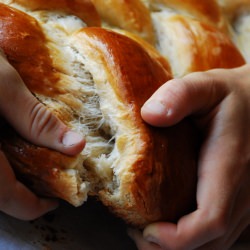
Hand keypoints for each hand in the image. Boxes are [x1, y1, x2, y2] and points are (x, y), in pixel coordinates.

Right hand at [0, 51, 84, 219]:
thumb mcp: (2, 85)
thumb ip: (36, 119)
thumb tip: (77, 146)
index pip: (9, 200)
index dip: (35, 207)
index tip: (54, 201)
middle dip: (22, 192)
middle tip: (46, 179)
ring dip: (8, 179)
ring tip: (32, 166)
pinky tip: (9, 147)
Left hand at [129, 64, 249, 249]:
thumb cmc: (232, 96)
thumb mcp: (205, 87)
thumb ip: (180, 96)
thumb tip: (150, 115)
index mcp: (230, 166)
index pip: (211, 219)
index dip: (179, 237)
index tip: (147, 231)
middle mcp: (243, 191)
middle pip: (211, 241)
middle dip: (172, 248)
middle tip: (138, 234)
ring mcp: (246, 199)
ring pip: (216, 242)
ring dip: (182, 246)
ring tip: (150, 233)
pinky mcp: (242, 198)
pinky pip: (221, 232)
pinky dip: (195, 238)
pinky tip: (173, 225)